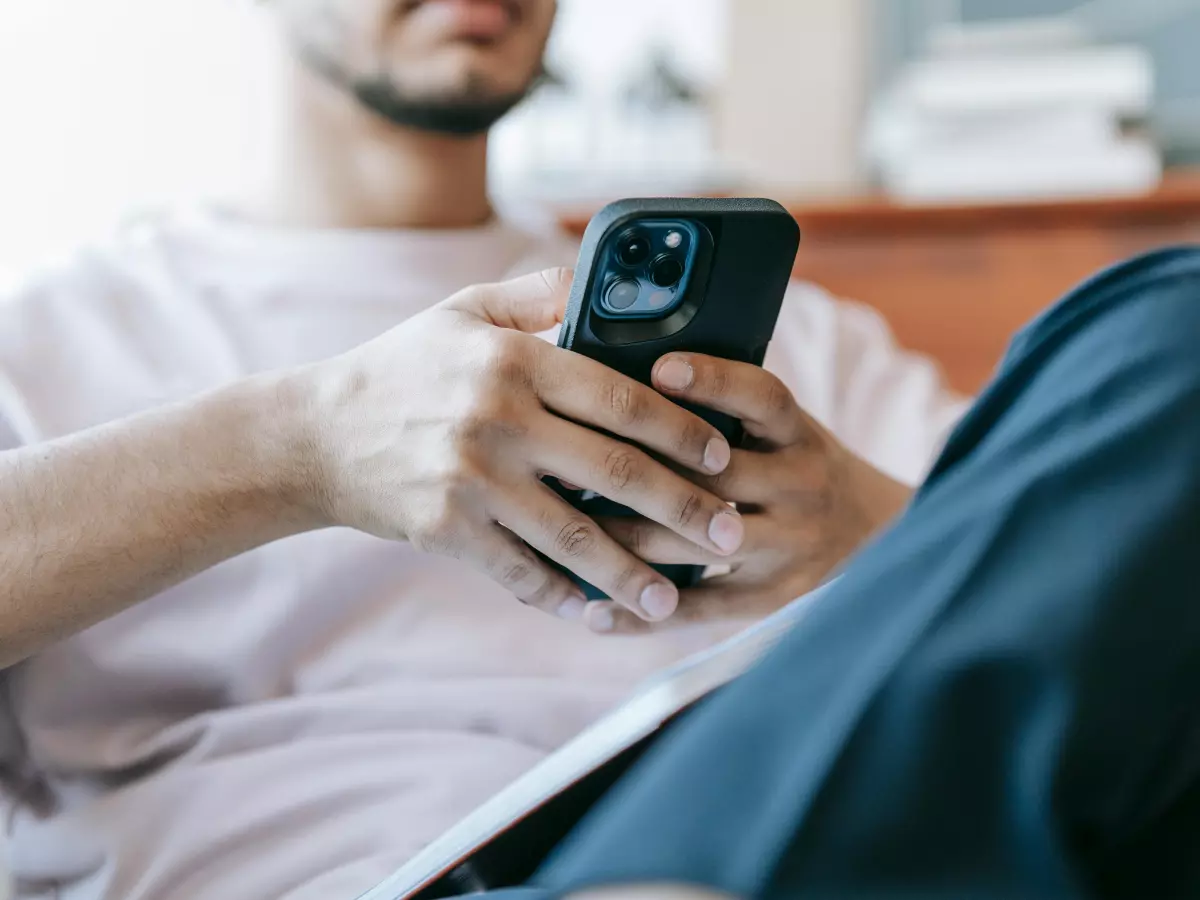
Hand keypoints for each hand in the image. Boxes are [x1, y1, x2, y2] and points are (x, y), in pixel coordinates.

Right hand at [301, 270, 746, 623]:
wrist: (315, 433)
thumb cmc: (402, 367)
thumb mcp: (464, 310)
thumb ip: (539, 293)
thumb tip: (610, 281)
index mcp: (514, 360)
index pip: (623, 398)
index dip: (683, 430)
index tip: (723, 456)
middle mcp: (499, 419)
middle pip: (616, 473)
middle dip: (686, 509)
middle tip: (733, 536)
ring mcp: (472, 480)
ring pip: (576, 537)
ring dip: (635, 574)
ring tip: (677, 598)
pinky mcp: (446, 531)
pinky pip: (520, 573)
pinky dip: (564, 598)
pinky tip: (599, 615)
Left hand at [587, 352, 912, 632]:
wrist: (881, 537)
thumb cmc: (801, 469)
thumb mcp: (786, 431)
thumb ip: (730, 412)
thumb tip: (636, 377)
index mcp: (801, 435)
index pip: (762, 398)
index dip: (713, 380)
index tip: (658, 368)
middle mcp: (802, 488)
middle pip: (714, 478)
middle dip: (636, 471)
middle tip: (564, 461)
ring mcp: (790, 547)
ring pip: (695, 545)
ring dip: (623, 541)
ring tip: (561, 531)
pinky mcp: (774, 600)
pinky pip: (700, 610)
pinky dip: (642, 615)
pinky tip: (591, 614)